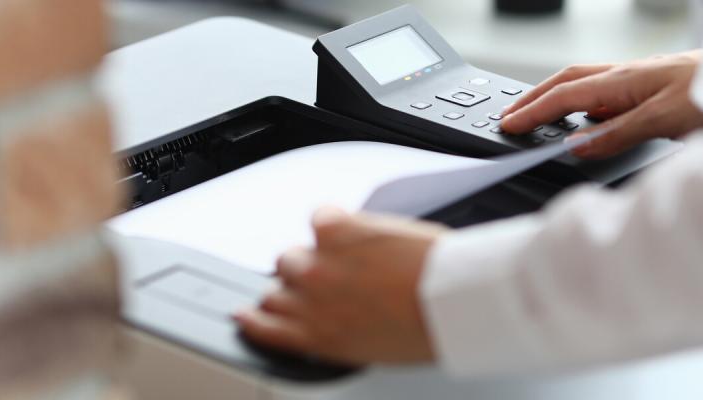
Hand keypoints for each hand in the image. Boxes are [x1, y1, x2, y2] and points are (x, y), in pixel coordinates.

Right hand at [233, 206, 446, 364]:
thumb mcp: (376, 349)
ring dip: (310, 254)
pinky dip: (335, 220)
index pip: (265, 329)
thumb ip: (344, 334)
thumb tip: (345, 322)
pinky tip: (357, 228)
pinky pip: (319, 217)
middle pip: (274, 289)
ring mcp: (318, 265)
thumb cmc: (429, 329)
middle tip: (323, 281)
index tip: (249, 314)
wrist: (452, 298)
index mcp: (320, 339)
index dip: (255, 318)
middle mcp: (310, 303)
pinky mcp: (335, 231)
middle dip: (295, 286)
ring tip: (341, 254)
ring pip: (289, 256)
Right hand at [500, 49, 702, 158]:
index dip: (534, 111)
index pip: (566, 95)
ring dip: (559, 100)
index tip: (509, 126)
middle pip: (569, 82)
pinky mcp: (658, 91)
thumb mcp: (665, 120)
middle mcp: (631, 75)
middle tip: (510, 115)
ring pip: (589, 86)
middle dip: (536, 98)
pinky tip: (591, 123)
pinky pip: (611, 97)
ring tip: (539, 117)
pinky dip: (588, 108)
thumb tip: (578, 147)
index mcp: (626, 79)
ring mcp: (644, 81)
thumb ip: (619, 133)